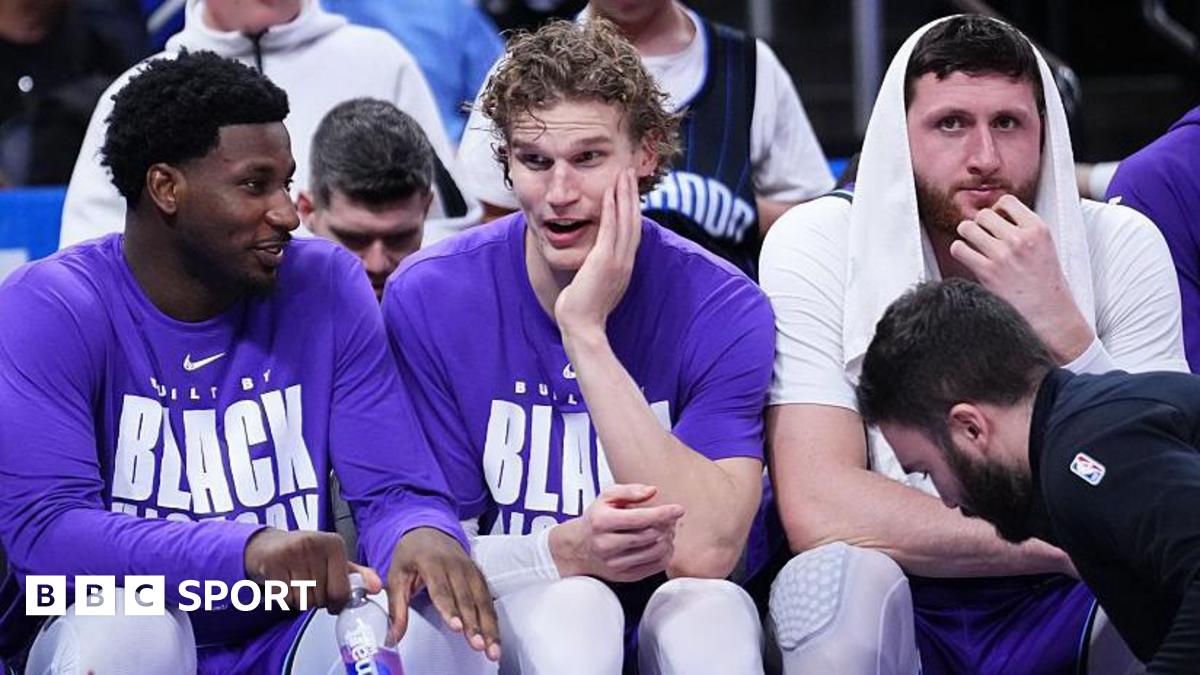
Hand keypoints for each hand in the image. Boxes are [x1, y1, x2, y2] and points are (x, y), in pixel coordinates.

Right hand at [243, 528, 380, 613]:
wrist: (266, 545)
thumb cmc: (304, 555)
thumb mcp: (333, 559)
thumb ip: (357, 574)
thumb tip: (377, 587)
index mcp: (335, 544)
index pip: (342, 591)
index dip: (335, 601)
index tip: (329, 597)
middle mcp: (315, 544)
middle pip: (322, 598)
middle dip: (315, 599)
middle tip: (307, 584)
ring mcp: (293, 552)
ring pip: (304, 601)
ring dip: (299, 600)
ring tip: (296, 582)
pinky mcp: (274, 562)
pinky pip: (285, 598)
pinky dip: (284, 599)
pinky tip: (283, 583)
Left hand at [386, 527, 499, 660]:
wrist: (427, 530)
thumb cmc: (411, 554)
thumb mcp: (396, 576)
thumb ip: (396, 609)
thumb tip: (392, 637)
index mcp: (431, 562)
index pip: (442, 589)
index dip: (450, 609)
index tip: (457, 627)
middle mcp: (455, 564)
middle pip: (467, 597)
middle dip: (474, 624)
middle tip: (479, 645)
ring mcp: (470, 568)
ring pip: (482, 599)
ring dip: (488, 625)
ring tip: (492, 648)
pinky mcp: (478, 574)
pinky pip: (487, 598)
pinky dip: (492, 618)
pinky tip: (495, 636)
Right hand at [549, 483, 684, 581]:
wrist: (579, 547)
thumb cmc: (597, 519)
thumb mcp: (606, 497)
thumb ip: (629, 491)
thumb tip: (652, 491)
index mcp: (602, 522)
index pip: (639, 518)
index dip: (663, 513)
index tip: (678, 509)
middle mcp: (607, 544)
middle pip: (650, 535)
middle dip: (666, 525)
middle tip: (669, 519)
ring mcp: (615, 563)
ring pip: (655, 552)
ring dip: (667, 540)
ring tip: (666, 531)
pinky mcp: (624, 576)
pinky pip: (655, 567)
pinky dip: (665, 554)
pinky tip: (662, 544)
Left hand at [554, 168, 641, 340]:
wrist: (582, 327)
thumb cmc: (583, 310)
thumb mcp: (595, 285)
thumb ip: (598, 270)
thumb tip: (593, 261)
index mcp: (624, 266)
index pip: (632, 231)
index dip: (632, 209)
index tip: (629, 191)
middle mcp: (626, 261)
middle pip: (634, 221)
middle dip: (632, 195)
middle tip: (630, 173)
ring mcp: (617, 261)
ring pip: (625, 221)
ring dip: (624, 195)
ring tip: (623, 174)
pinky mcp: (605, 261)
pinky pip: (610, 230)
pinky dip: (611, 210)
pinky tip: (609, 193)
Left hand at [949, 194, 1094, 362]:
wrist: (1051, 316)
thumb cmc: (1047, 284)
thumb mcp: (1046, 247)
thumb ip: (1025, 230)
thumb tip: (997, 215)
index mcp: (1038, 229)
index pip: (1007, 201)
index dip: (997, 209)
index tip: (996, 221)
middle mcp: (1020, 238)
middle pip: (983, 214)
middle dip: (979, 223)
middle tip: (982, 236)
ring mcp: (1002, 255)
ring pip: (967, 227)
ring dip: (966, 235)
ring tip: (973, 245)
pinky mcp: (987, 272)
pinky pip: (959, 249)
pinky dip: (959, 251)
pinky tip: (968, 258)